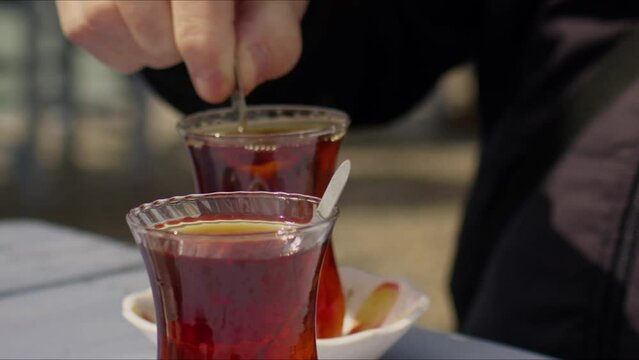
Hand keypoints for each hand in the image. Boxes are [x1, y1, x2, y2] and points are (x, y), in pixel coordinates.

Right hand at [55, 0, 307, 102]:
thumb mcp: (275, 4)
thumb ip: (271, 36)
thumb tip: (244, 76)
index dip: (204, 44)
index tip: (216, 88)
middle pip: (145, 13)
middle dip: (178, 48)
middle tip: (201, 38)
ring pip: (105, 19)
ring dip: (149, 49)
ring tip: (172, 28)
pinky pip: (86, 28)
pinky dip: (122, 48)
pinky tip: (146, 29)